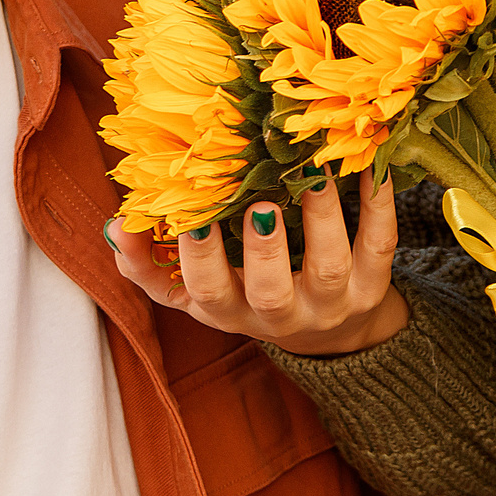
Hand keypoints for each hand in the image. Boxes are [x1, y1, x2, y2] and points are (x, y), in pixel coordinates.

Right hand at [107, 172, 408, 356]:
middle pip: (270, 292)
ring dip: (322, 216)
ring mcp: (332, 301)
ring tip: (313, 172)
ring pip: (328, 264)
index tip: (192, 217)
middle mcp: (282, 314)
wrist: (331, 331)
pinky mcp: (373, 284)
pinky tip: (371, 164)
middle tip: (259, 203)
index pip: (208, 294)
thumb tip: (117, 225)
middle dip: (263, 250)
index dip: (199, 261)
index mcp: (232, 310)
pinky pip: (379, 244)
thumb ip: (150, 263)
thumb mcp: (199, 290)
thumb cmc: (248, 292)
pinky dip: (378, 203)